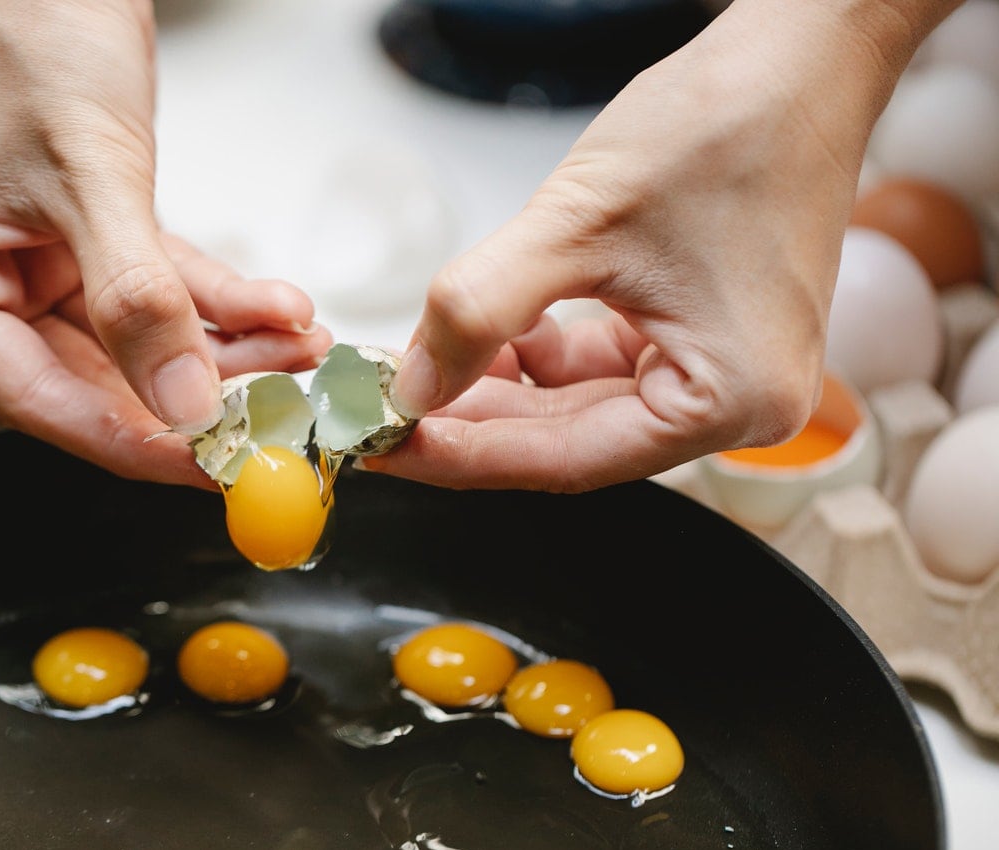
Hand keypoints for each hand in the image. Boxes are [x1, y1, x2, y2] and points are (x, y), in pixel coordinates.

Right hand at [0, 0, 331, 488]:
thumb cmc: (33, 34)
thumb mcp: (91, 176)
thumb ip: (138, 300)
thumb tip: (184, 406)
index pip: (36, 397)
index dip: (130, 438)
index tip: (211, 464)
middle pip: (95, 377)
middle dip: (196, 392)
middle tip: (276, 414)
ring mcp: (31, 261)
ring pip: (139, 339)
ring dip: (224, 346)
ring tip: (299, 348)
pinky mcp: (83, 238)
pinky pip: (158, 288)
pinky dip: (219, 299)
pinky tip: (279, 307)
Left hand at [367, 0, 959, 491]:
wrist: (798, 57)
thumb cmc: (727, 123)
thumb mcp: (576, 223)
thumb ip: (480, 310)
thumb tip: (413, 387)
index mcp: (733, 399)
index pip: (566, 460)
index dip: (463, 453)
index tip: (385, 445)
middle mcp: (740, 406)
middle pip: (570, 442)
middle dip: (472, 418)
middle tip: (384, 411)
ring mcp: (722, 372)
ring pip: (578, 408)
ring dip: (498, 386)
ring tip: (422, 364)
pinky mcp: (703, 338)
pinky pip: (601, 368)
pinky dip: (538, 355)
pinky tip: (488, 334)